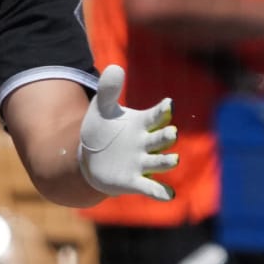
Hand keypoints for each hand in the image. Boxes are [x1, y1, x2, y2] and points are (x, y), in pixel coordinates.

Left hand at [78, 65, 179, 199]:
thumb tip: (115, 68)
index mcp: (141, 124)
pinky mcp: (134, 181)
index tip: (168, 103)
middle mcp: (146, 143)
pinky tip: (169, 195)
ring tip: (173, 159)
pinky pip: (150, 187)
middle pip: (161, 139)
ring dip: (167, 162)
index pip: (156, 116)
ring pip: (159, 162)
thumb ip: (108, 90)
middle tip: (171, 132)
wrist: (90, 159)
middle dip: (166, 137)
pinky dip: (159, 192)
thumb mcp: (101, 109)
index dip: (162, 110)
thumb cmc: (101, 131)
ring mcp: (142, 163)